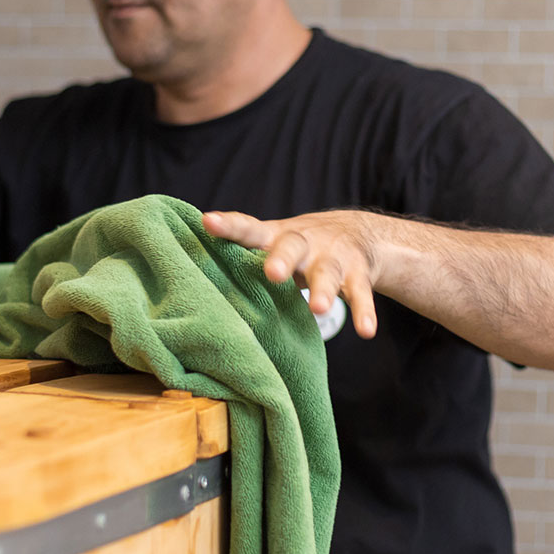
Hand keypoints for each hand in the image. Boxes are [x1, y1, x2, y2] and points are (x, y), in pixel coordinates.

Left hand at [202, 209, 380, 338]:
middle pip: (291, 247)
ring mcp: (333, 258)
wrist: (358, 232)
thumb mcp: (271, 245)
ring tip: (318, 309)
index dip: (228, 226)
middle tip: (271, 273)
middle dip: (281, 260)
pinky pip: (361, 295)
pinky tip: (365, 331)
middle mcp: (304, 244)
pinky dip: (364, 312)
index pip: (248, 229)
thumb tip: (188, 278)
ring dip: (323, 291)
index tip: (207, 221)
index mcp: (276, 236)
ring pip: (327, 273)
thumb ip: (241, 257)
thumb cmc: (297, 248)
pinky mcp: (358, 275)